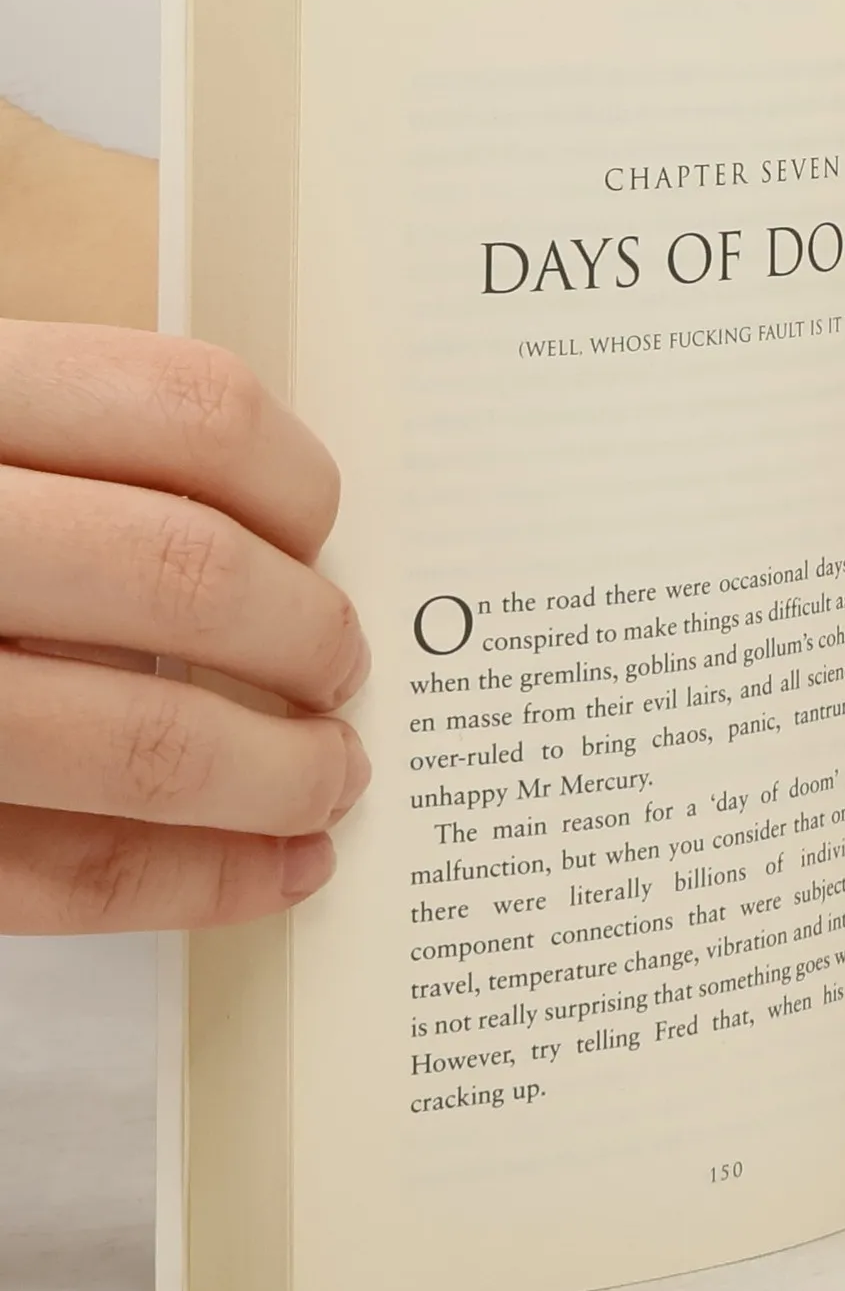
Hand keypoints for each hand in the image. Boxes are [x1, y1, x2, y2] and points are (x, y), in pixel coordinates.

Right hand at [0, 319, 368, 932]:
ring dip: (274, 773)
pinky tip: (275, 876)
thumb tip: (269, 503)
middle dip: (304, 632)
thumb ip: (53, 430)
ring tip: (332, 778)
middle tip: (345, 661)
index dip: (294, 476)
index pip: (179, 407)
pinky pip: (55, 875)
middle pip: (178, 570)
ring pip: (130, 739)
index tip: (324, 522)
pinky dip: (193, 883)